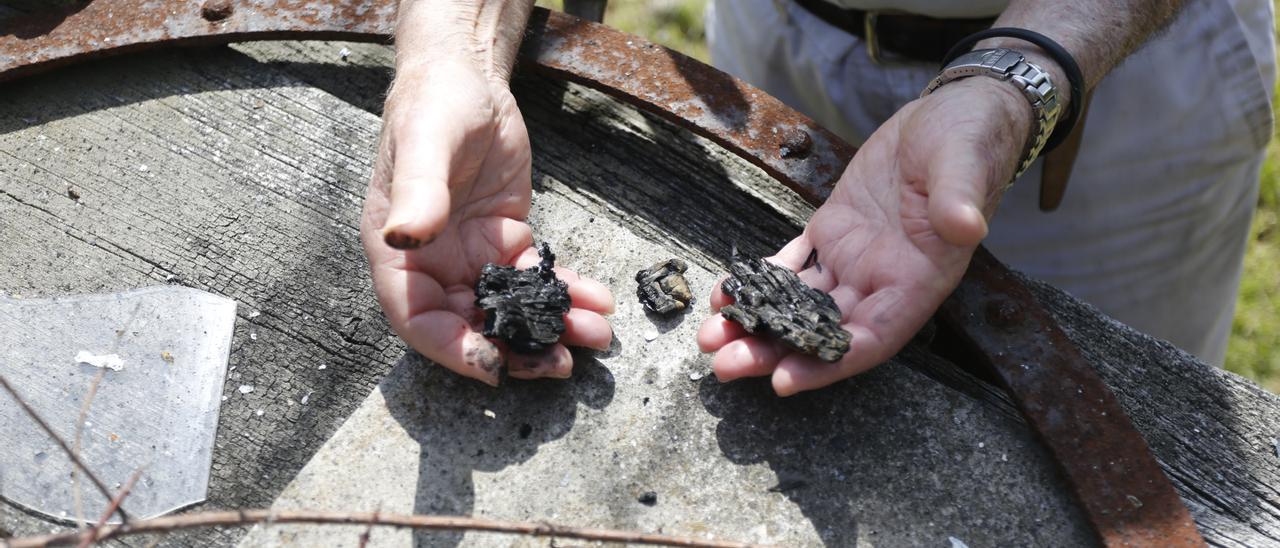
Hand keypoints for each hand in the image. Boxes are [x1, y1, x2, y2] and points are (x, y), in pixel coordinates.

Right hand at [362, 59, 613, 385]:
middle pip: (469, 327)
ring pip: (509, 310)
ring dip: (550, 327)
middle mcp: (432, 264)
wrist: (469, 77)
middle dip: (516, 349)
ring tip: (594, 335)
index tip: (495, 366)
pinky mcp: (505, 241)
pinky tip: (597, 301)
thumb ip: (417, 192)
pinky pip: (535, 280)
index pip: (418, 320)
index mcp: (398, 252)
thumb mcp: (425, 143)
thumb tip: (407, 236)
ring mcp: (470, 256)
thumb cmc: (433, 104)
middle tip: (560, 363)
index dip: (453, 350)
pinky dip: (566, 294)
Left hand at [698, 77, 1032, 395]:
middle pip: (824, 331)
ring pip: (800, 305)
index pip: (873, 337)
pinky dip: (758, 282)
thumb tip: (967, 224)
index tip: (786, 381)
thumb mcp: (967, 161)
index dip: (830, 363)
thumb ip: (962, 197)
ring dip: (757, 324)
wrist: (955, 113)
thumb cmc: (972, 138)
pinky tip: (725, 293)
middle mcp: (884, 279)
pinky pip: (791, 266)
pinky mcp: (832, 233)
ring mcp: (854, 259)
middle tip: (726, 365)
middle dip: (774, 351)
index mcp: (921, 278)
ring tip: (710, 337)